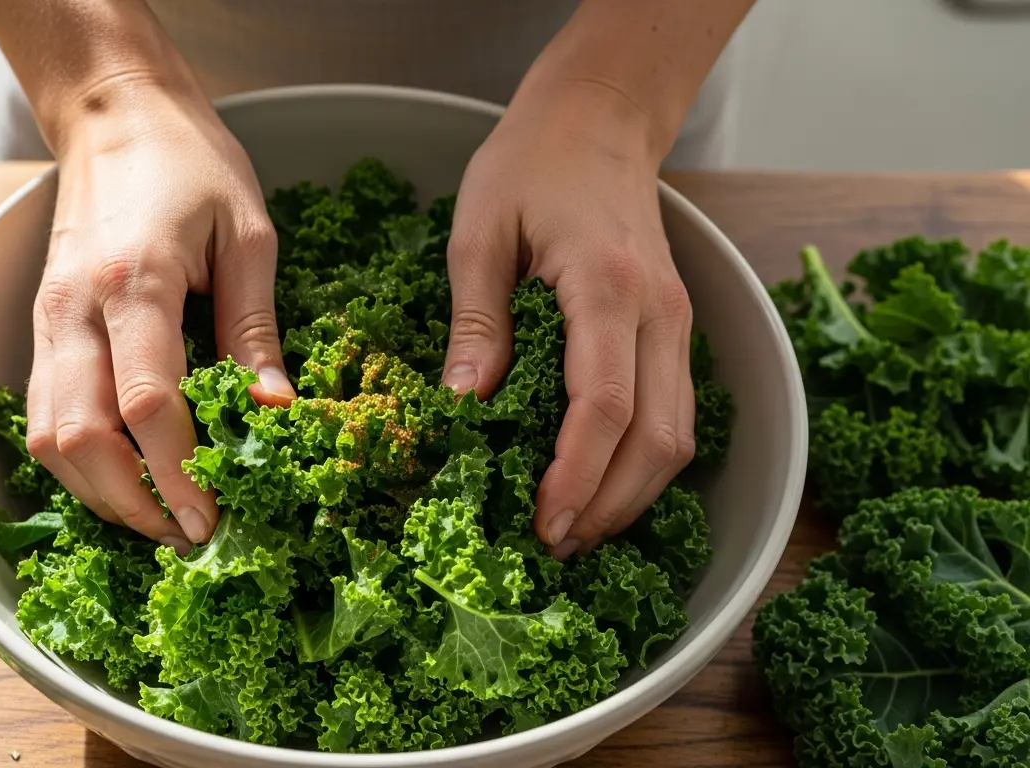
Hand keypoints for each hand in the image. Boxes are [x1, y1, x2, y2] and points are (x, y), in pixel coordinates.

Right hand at [25, 83, 294, 553]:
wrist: (113, 113)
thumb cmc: (191, 162)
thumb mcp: (248, 234)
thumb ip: (255, 329)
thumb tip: (271, 414)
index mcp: (133, 282)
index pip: (147, 405)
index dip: (179, 474)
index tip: (213, 520)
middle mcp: (74, 310)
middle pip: (80, 438)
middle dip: (133, 504)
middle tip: (188, 535)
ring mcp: (47, 321)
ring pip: (49, 438)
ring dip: (99, 492)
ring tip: (159, 516)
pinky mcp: (40, 327)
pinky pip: (43, 415)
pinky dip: (79, 461)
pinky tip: (125, 475)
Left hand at [444, 83, 695, 558]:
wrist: (599, 118)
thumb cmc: (529, 165)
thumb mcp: (477, 233)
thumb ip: (476, 323)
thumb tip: (465, 407)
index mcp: (604, 284)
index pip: (604, 404)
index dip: (576, 476)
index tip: (541, 522)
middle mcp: (658, 311)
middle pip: (657, 438)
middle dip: (608, 505)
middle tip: (552, 546)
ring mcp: (677, 321)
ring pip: (678, 436)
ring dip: (630, 495)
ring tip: (573, 530)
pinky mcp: (675, 328)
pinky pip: (674, 413)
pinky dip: (642, 462)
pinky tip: (599, 485)